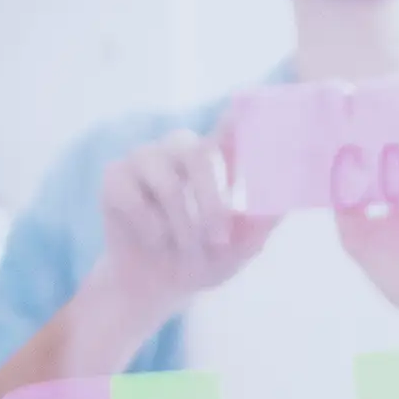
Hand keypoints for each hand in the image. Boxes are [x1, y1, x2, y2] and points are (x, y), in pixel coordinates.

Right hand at [87, 127, 274, 342]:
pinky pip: (134, 200)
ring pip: (168, 184)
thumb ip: (260, 224)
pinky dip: (150, 230)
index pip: (228, 127)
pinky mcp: (113, 177)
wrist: (157, 286)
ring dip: (181, 227)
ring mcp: (143, 159)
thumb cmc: (204, 260)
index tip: (244, 112)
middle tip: (218, 240)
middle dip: (211, 202)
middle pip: (197, 154)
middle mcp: (178, 150)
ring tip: (184, 249)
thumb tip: (285, 203)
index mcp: (213, 160)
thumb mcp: (240, 248)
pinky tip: (153, 241)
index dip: (237, 117)